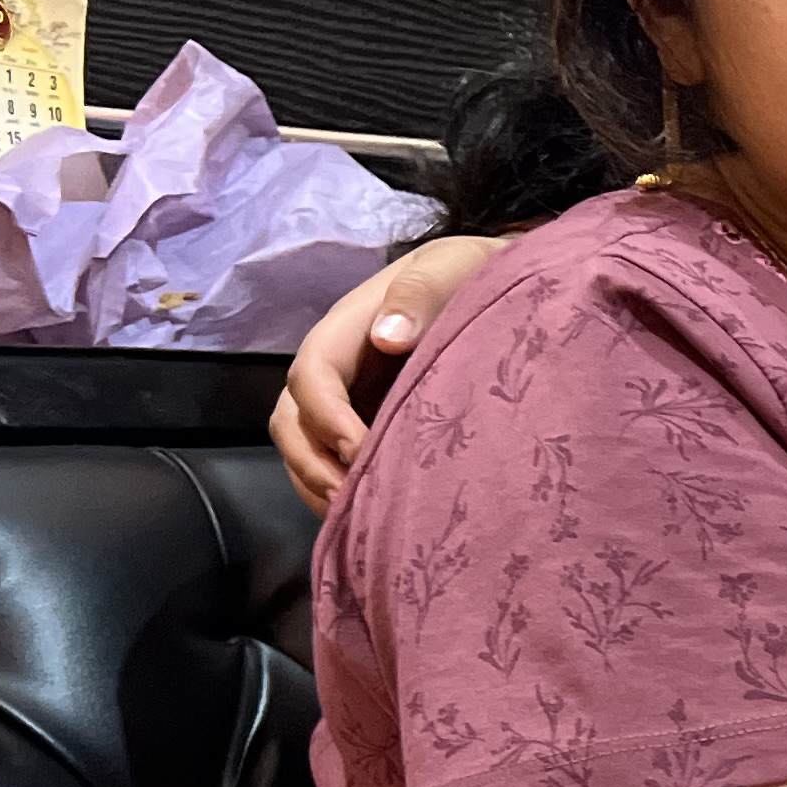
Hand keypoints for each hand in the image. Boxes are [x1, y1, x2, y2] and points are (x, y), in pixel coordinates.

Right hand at [272, 232, 506, 508]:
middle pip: (291, 420)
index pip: (312, 374)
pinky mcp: (366, 425)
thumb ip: (420, 294)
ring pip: (304, 447)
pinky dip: (340, 491)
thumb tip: (388, 336)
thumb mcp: (450, 268)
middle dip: (311, 464)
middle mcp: (336, 369)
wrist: (495, 288)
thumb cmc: (470, 274)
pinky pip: (333, 462)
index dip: (327, 417)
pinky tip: (369, 516)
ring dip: (318, 485)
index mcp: (346, 329)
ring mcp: (347, 400)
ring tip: (357, 519)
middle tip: (351, 502)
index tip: (362, 451)